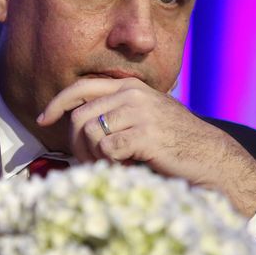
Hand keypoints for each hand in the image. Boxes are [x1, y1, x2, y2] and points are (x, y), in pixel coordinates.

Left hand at [37, 77, 255, 216]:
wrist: (212, 159)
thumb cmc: (174, 144)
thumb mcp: (144, 116)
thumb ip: (115, 112)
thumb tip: (75, 123)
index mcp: (129, 87)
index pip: (81, 87)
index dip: (57, 103)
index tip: (43, 120)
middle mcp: (132, 94)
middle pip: (79, 117)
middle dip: (74, 144)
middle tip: (88, 161)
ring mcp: (140, 112)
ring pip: (89, 134)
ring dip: (91, 156)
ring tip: (109, 165)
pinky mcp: (145, 135)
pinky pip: (106, 150)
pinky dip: (108, 164)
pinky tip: (125, 167)